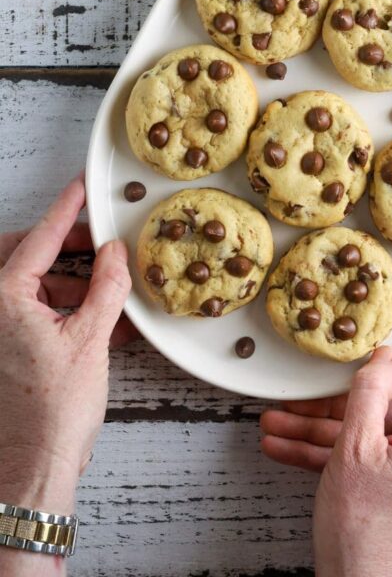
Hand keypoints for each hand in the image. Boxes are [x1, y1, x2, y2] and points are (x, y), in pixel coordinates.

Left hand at [0, 175, 133, 537]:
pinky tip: (101, 319)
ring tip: (110, 288)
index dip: (67, 208)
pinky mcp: (7, 352)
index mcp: (3, 299)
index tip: (82, 186)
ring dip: (71, 283)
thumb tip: (115, 253)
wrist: (33, 470)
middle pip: (27, 257)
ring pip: (32, 286)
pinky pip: (34, 313)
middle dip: (65, 246)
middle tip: (99, 242)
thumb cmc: (52, 414)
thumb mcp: (91, 338)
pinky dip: (65, 310)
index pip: (40, 238)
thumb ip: (107, 286)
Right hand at [261, 347, 391, 576]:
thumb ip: (370, 391)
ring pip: (369, 437)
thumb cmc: (362, 528)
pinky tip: (286, 449)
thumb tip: (384, 357)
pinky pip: (365, 462)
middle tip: (302, 400)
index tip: (378, 370)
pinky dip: (329, 455)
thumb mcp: (356, 444)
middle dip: (336, 405)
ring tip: (277, 425)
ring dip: (319, 430)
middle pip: (391, 409)